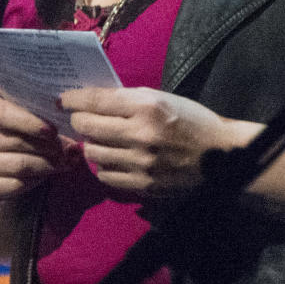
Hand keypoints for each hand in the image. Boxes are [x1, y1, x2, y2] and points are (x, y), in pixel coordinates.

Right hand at [0, 93, 80, 200]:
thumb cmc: (18, 123)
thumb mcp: (25, 109)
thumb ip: (43, 113)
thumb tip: (75, 137)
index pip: (4, 114)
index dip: (31, 123)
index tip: (53, 130)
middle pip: (17, 142)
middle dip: (47, 146)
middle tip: (67, 149)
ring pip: (19, 165)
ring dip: (46, 165)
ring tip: (63, 162)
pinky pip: (14, 185)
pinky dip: (35, 181)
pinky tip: (45, 174)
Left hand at [60, 87, 249, 197]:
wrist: (222, 156)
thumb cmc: (192, 120)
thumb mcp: (163, 98)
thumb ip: (128, 100)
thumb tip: (93, 102)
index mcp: (147, 106)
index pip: (96, 101)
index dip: (73, 99)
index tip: (63, 99)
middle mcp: (140, 134)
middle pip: (87, 127)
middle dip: (78, 121)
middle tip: (80, 119)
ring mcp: (140, 163)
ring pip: (92, 152)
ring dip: (91, 144)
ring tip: (99, 139)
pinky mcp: (143, 185)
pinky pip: (105, 175)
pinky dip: (103, 165)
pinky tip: (113, 158)